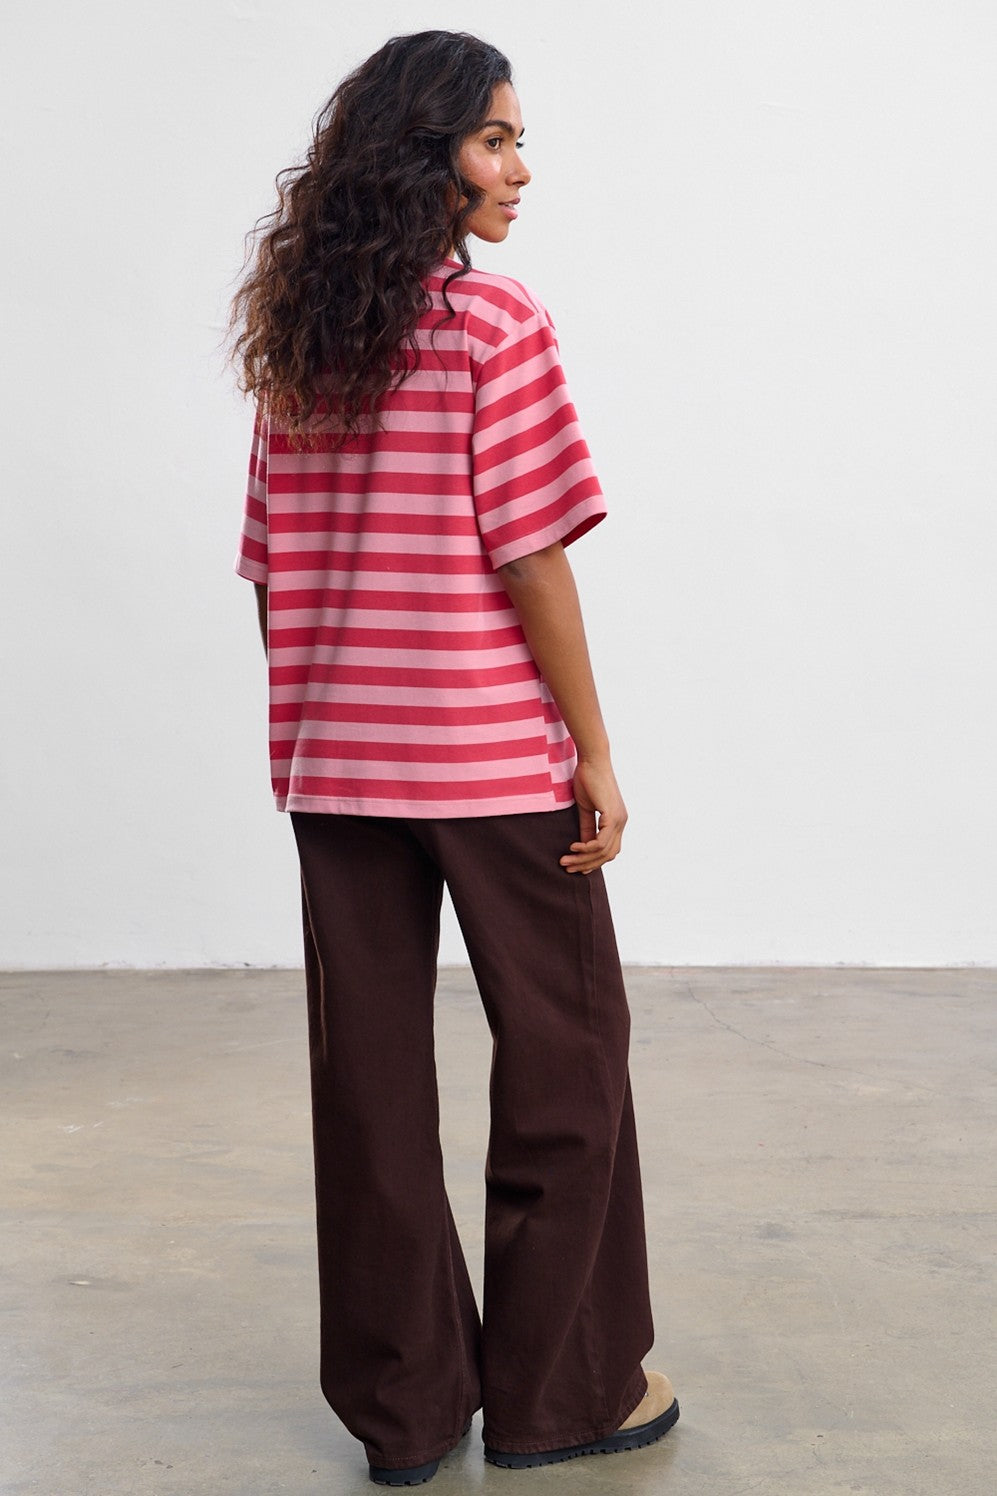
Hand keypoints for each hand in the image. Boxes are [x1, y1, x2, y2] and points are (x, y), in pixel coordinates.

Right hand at [560, 757, 627, 873]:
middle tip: (567, 867)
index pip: (609, 850)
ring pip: (603, 851)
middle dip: (586, 865)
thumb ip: (586, 827)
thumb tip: (583, 845)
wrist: (592, 760)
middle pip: (607, 855)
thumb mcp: (585, 808)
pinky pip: (600, 842)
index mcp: (617, 821)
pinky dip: (586, 848)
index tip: (575, 866)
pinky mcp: (612, 816)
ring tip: (565, 860)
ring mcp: (619, 820)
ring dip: (583, 859)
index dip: (593, 861)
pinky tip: (573, 847)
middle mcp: (622, 822)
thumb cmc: (588, 779)